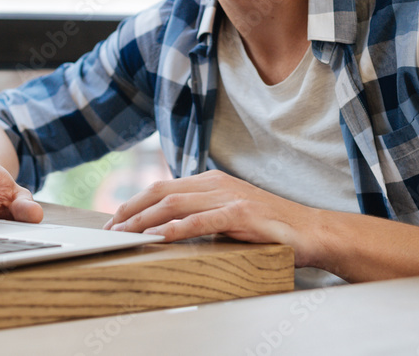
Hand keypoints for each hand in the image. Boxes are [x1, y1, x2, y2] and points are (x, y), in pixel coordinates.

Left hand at [104, 170, 322, 265]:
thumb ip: (204, 212)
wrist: (309, 229)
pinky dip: (178, 228)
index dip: (135, 201)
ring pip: (176, 204)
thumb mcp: (230, 212)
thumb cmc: (269, 225)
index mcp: (211, 181)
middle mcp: (216, 184)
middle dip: (131, 210)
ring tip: (125, 234)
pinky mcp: (241, 214)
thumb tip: (169, 225)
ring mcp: (229, 197)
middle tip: (109, 228)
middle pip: (161, 192)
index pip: (162, 187)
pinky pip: (203, 221)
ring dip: (145, 220)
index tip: (114, 218)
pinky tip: (161, 236)